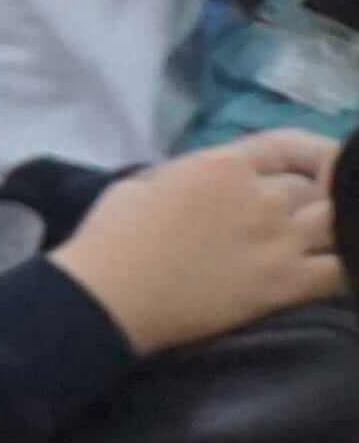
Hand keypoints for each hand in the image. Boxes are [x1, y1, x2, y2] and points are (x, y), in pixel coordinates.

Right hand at [53, 132, 344, 352]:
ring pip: (335, 222)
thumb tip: (204, 186)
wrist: (108, 296)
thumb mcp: (143, 183)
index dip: (311, 153)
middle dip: (309, 199)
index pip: (286, 147)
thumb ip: (188, 177)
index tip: (317, 165)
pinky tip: (340, 267)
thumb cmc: (110, 239)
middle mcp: (261, 197)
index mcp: (223, 166)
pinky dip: (345, 264)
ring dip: (332, 227)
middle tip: (299, 216)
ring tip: (324, 238)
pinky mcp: (283, 284)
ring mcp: (277, 241)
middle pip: (312, 189)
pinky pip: (338, 271)